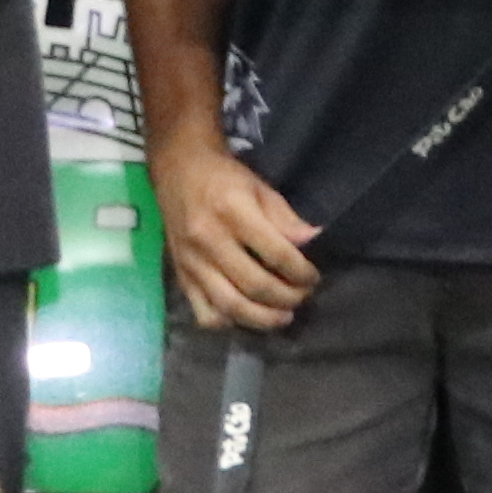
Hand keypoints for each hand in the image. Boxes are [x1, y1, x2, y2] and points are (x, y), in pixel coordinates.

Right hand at [154, 140, 319, 332]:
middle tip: (302, 297)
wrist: (178, 170)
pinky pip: (204, 313)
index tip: (313, 277)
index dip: (301, 272)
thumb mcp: (260, 188)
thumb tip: (313, 242)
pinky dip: (228, 322)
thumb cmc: (224, 177)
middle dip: (287, 298)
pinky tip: (245, 315)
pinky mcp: (181, 276)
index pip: (276, 254)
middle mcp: (209, 240)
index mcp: (232, 212)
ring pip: (230, 306)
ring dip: (263, 319)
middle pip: (255, 286)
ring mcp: (192, 262)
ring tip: (282, 316)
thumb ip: (286, 219)